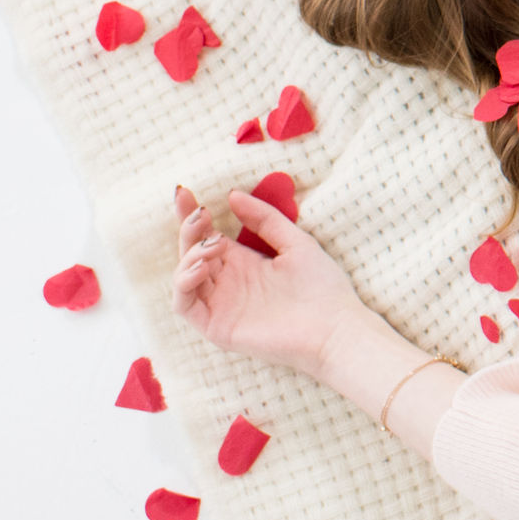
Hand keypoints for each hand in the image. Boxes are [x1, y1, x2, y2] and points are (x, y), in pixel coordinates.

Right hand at [171, 183, 366, 379]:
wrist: (335, 328)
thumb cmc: (322, 287)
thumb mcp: (295, 243)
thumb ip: (266, 220)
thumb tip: (233, 195)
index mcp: (243, 263)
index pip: (206, 236)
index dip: (191, 216)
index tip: (184, 191)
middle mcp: (227, 283)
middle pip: (191, 252)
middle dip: (189, 230)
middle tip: (200, 214)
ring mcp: (220, 305)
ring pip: (183, 277)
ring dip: (189, 255)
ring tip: (213, 244)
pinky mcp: (217, 327)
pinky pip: (184, 305)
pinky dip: (184, 284)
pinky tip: (202, 267)